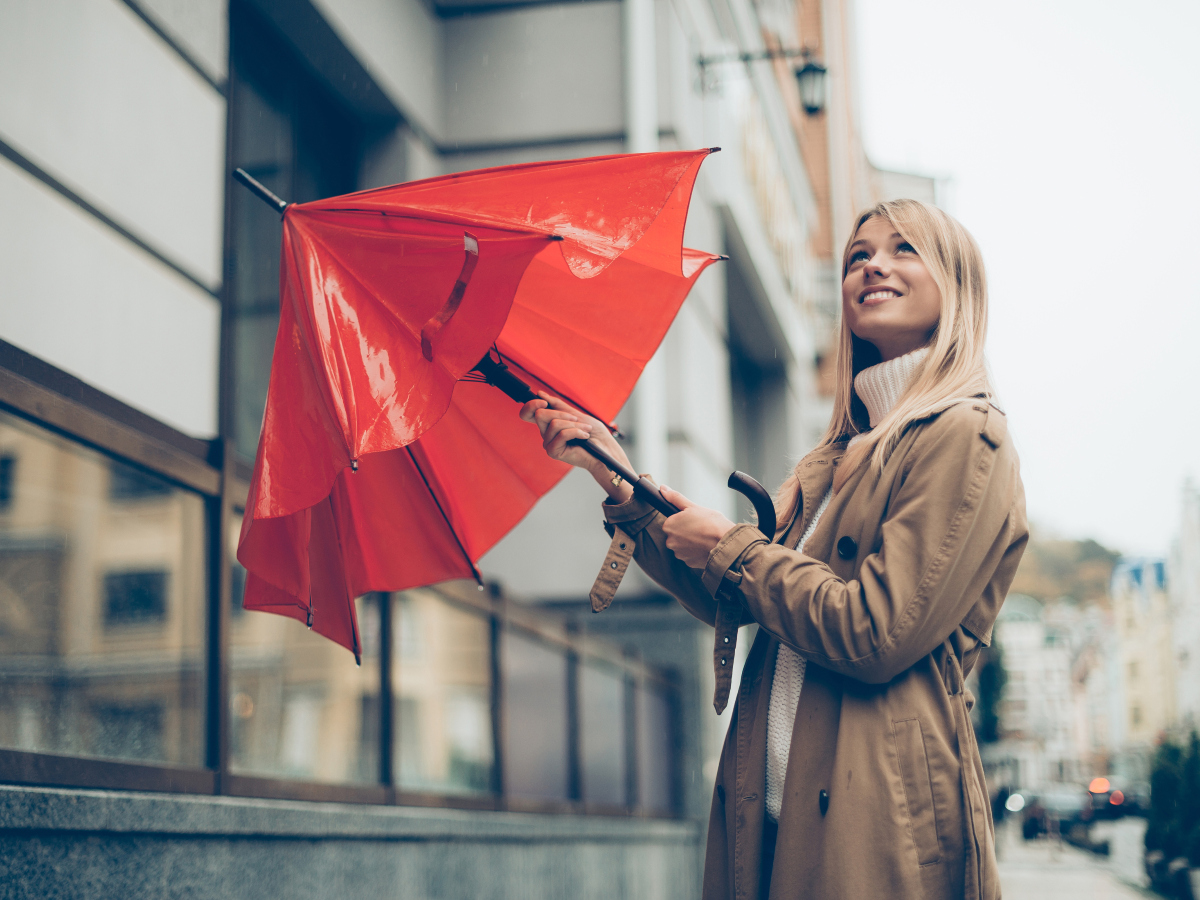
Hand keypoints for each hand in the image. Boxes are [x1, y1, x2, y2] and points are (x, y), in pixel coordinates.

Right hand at [519, 392, 633, 501]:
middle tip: (577, 419)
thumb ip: (558, 405)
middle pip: (539, 414)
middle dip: (562, 413)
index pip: (527, 413)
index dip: (531, 405)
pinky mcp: (553, 452)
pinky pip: (562, 434)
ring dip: (574, 424)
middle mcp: (545, 434)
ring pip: (554, 423)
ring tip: (586, 429)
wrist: (604, 450)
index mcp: (548, 424)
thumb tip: (540, 394)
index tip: (544, 402)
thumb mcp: (575, 414)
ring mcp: (548, 443)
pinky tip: (585, 436)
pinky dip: (577, 431)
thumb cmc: (593, 434)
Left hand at [659, 487, 736, 567]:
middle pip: (676, 535)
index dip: (684, 520)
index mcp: (669, 526)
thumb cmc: (712, 523)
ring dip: (691, 542)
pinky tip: (706, 546)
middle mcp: (670, 541)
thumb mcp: (693, 506)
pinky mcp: (689, 563)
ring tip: (705, 537)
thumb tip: (663, 489)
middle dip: (686, 532)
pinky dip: (697, 551)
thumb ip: (675, 498)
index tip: (694, 520)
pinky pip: (691, 555)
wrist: (726, 543)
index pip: (672, 522)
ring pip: (683, 546)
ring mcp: (679, 553)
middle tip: (701, 528)